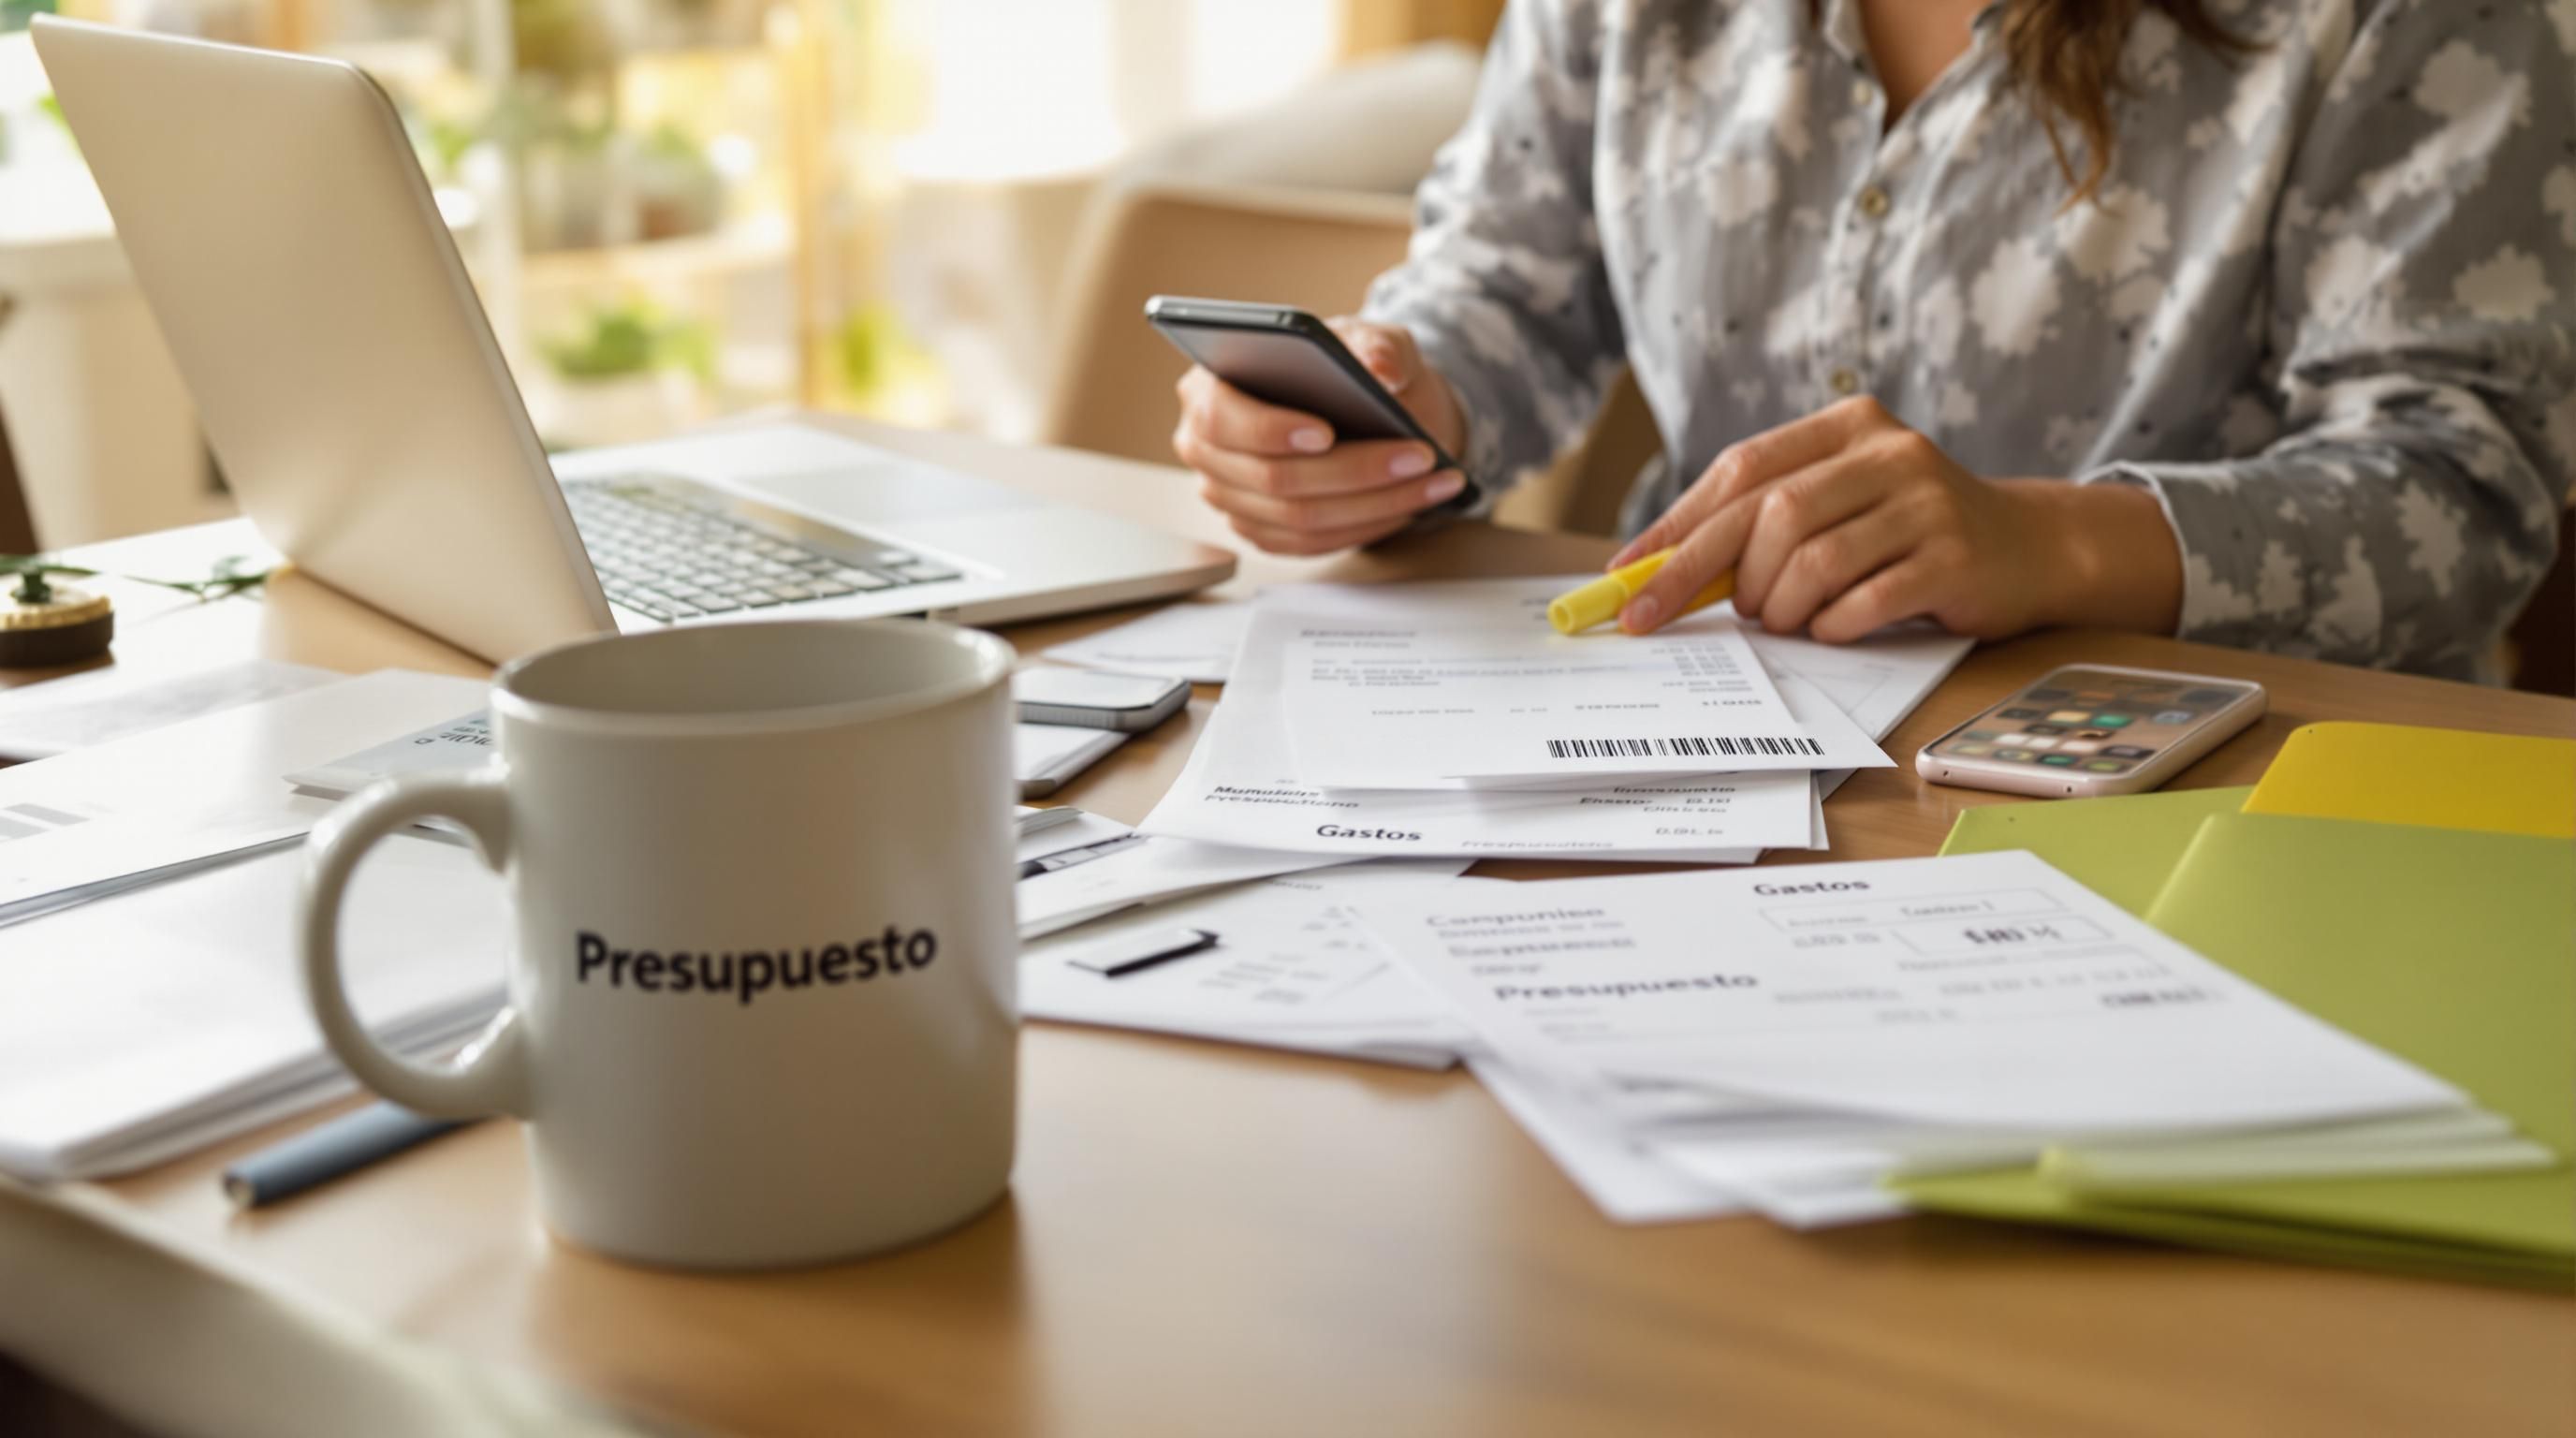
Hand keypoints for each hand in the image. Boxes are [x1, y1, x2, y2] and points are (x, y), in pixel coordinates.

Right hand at [1172, 318, 1469, 555]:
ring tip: (1434, 482)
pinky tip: (1411, 506)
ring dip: (1374, 505)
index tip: (1326, 432)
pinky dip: (1365, 527)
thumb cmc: (1348, 367)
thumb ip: (1378, 343)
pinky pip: (1311, 544)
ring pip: (1299, 518)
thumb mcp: (1368, 339)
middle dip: (1353, 471)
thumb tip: (1382, 369)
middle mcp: (1205, 448)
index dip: (1270, 430)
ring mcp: (1228, 496)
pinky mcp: (1260, 530)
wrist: (1361, 406)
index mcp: (1207, 388)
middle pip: (1271, 478)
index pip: (1221, 418)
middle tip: (1417, 457)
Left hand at [1607, 397, 2181, 641]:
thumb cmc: (1910, 531)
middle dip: (1701, 574)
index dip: (1676, 525)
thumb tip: (1656, 564)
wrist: (2031, 546)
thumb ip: (1764, 520)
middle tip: (1667, 617)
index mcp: (1849, 426)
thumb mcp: (1841, 502)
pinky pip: (1862, 601)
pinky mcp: (1952, 558)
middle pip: (1768, 514)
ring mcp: (1926, 504)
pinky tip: (1832, 629)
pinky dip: (1831, 626)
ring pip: (1810, 559)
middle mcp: (1889, 454)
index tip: (1626, 575)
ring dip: (1777, 605)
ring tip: (1781, 620)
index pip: (1741, 471)